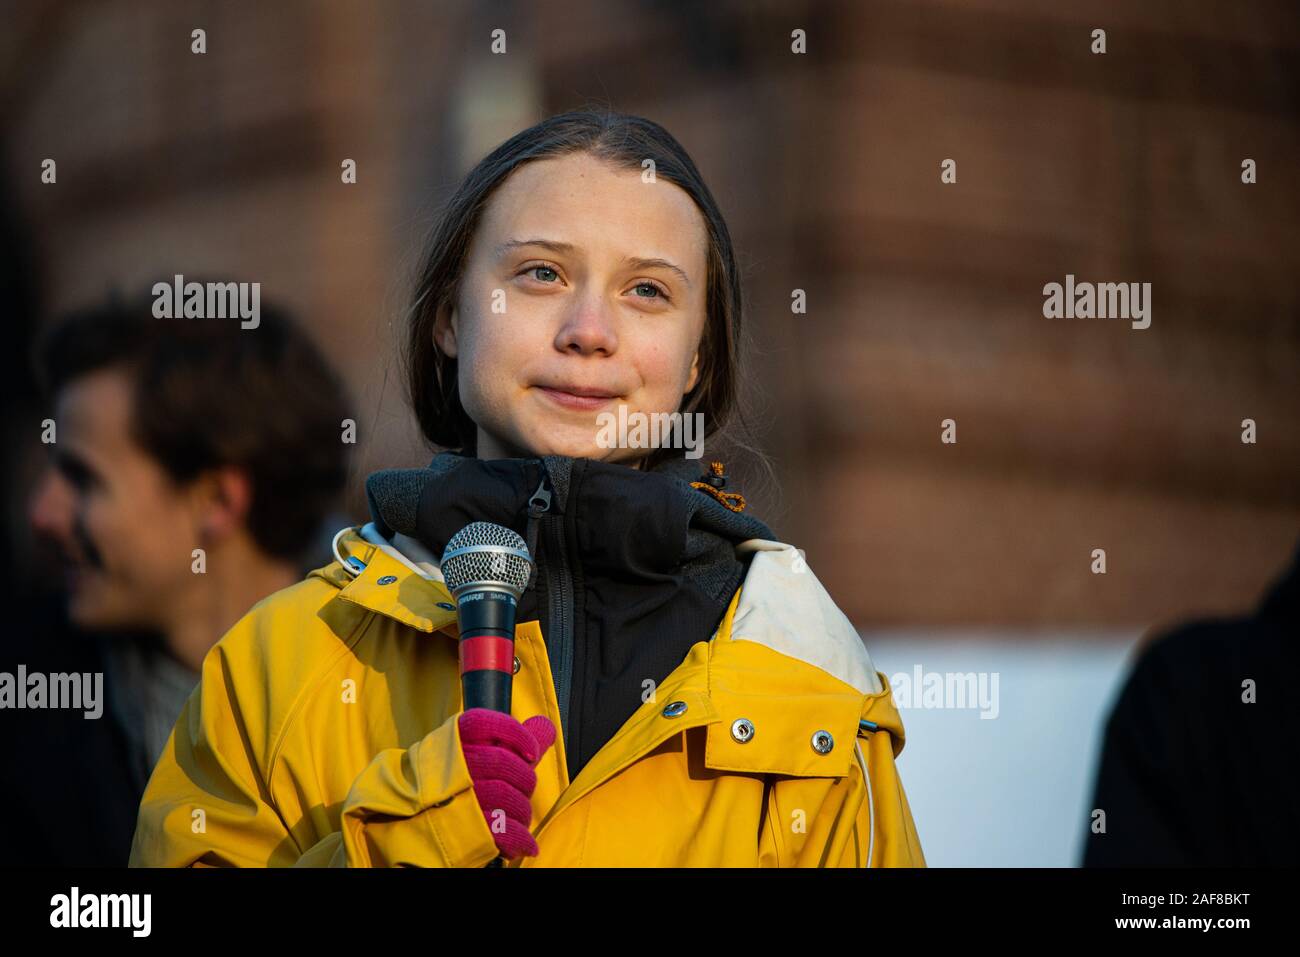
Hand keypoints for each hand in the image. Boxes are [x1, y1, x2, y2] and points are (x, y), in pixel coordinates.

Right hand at [457, 708, 556, 858]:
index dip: (515, 734)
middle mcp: (452, 766)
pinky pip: (502, 829)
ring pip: (505, 795)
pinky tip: (525, 843)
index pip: (483, 724)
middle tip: (523, 789)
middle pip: (504, 762)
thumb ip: (513, 740)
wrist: (415, 825)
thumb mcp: (477, 755)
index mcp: (452, 742)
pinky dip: (520, 837)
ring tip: (519, 817)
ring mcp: (456, 797)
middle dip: (524, 778)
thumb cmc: (454, 785)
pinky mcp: (463, 829)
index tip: (532, 752)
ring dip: (522, 810)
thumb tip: (546, 726)